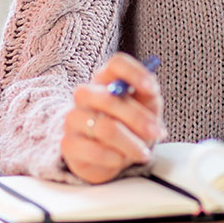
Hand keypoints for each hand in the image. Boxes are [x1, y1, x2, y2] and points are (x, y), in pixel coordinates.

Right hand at [61, 52, 165, 184]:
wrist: (113, 156)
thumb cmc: (131, 126)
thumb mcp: (147, 108)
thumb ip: (149, 95)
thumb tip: (150, 88)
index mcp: (107, 79)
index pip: (116, 64)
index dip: (134, 73)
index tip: (151, 89)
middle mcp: (86, 95)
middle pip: (108, 98)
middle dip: (137, 118)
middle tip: (155, 132)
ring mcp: (73, 118)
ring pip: (104, 127)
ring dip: (130, 143)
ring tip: (142, 152)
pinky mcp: (68, 143)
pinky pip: (93, 150)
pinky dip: (114, 157)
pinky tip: (121, 159)